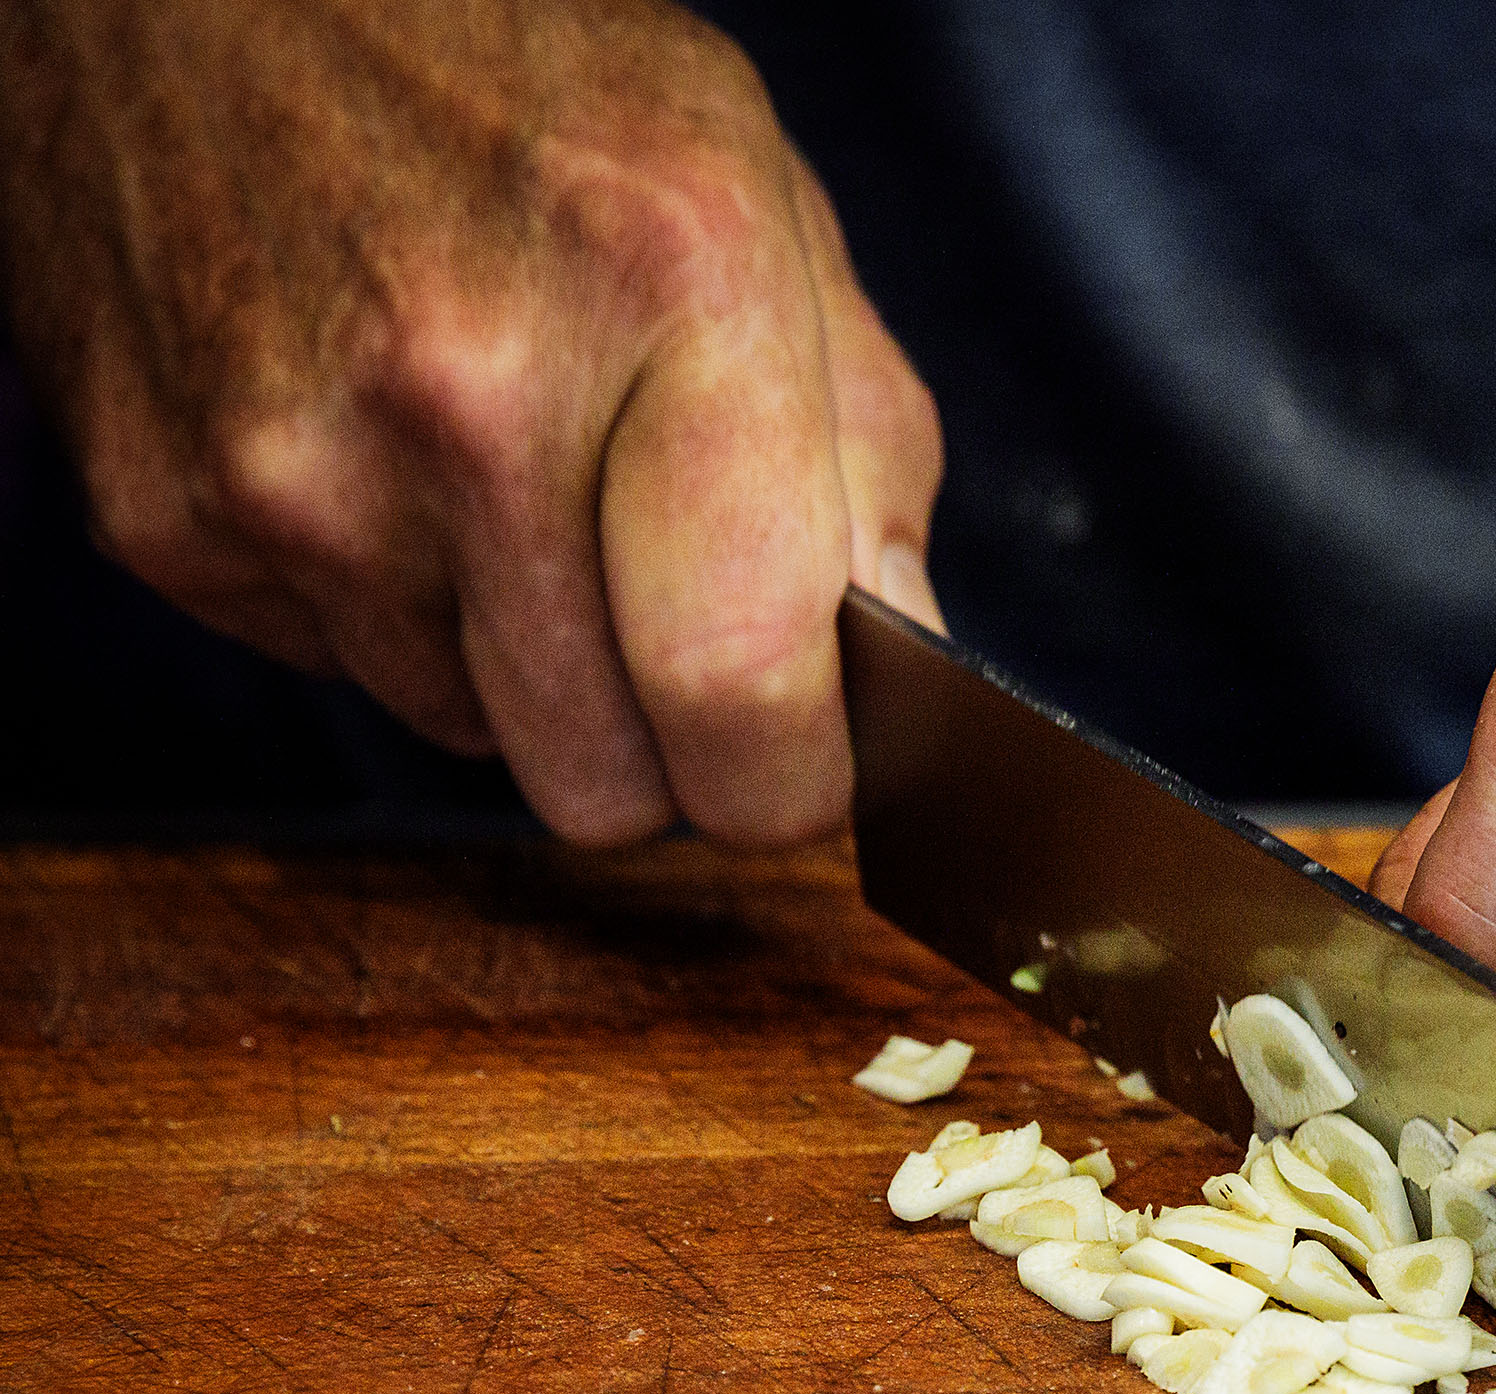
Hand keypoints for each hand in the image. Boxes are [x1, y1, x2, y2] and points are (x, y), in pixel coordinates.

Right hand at [0, 0, 942, 843]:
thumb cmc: (519, 82)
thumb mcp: (760, 200)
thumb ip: (864, 453)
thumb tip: (898, 672)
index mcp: (668, 286)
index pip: (744, 689)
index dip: (791, 778)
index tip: (804, 762)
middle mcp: (466, 392)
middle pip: (604, 778)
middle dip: (664, 742)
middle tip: (669, 624)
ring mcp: (292, 466)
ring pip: (477, 741)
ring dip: (522, 665)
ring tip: (507, 481)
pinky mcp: (167, 517)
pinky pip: (347, 677)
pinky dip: (392, 610)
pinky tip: (386, 462)